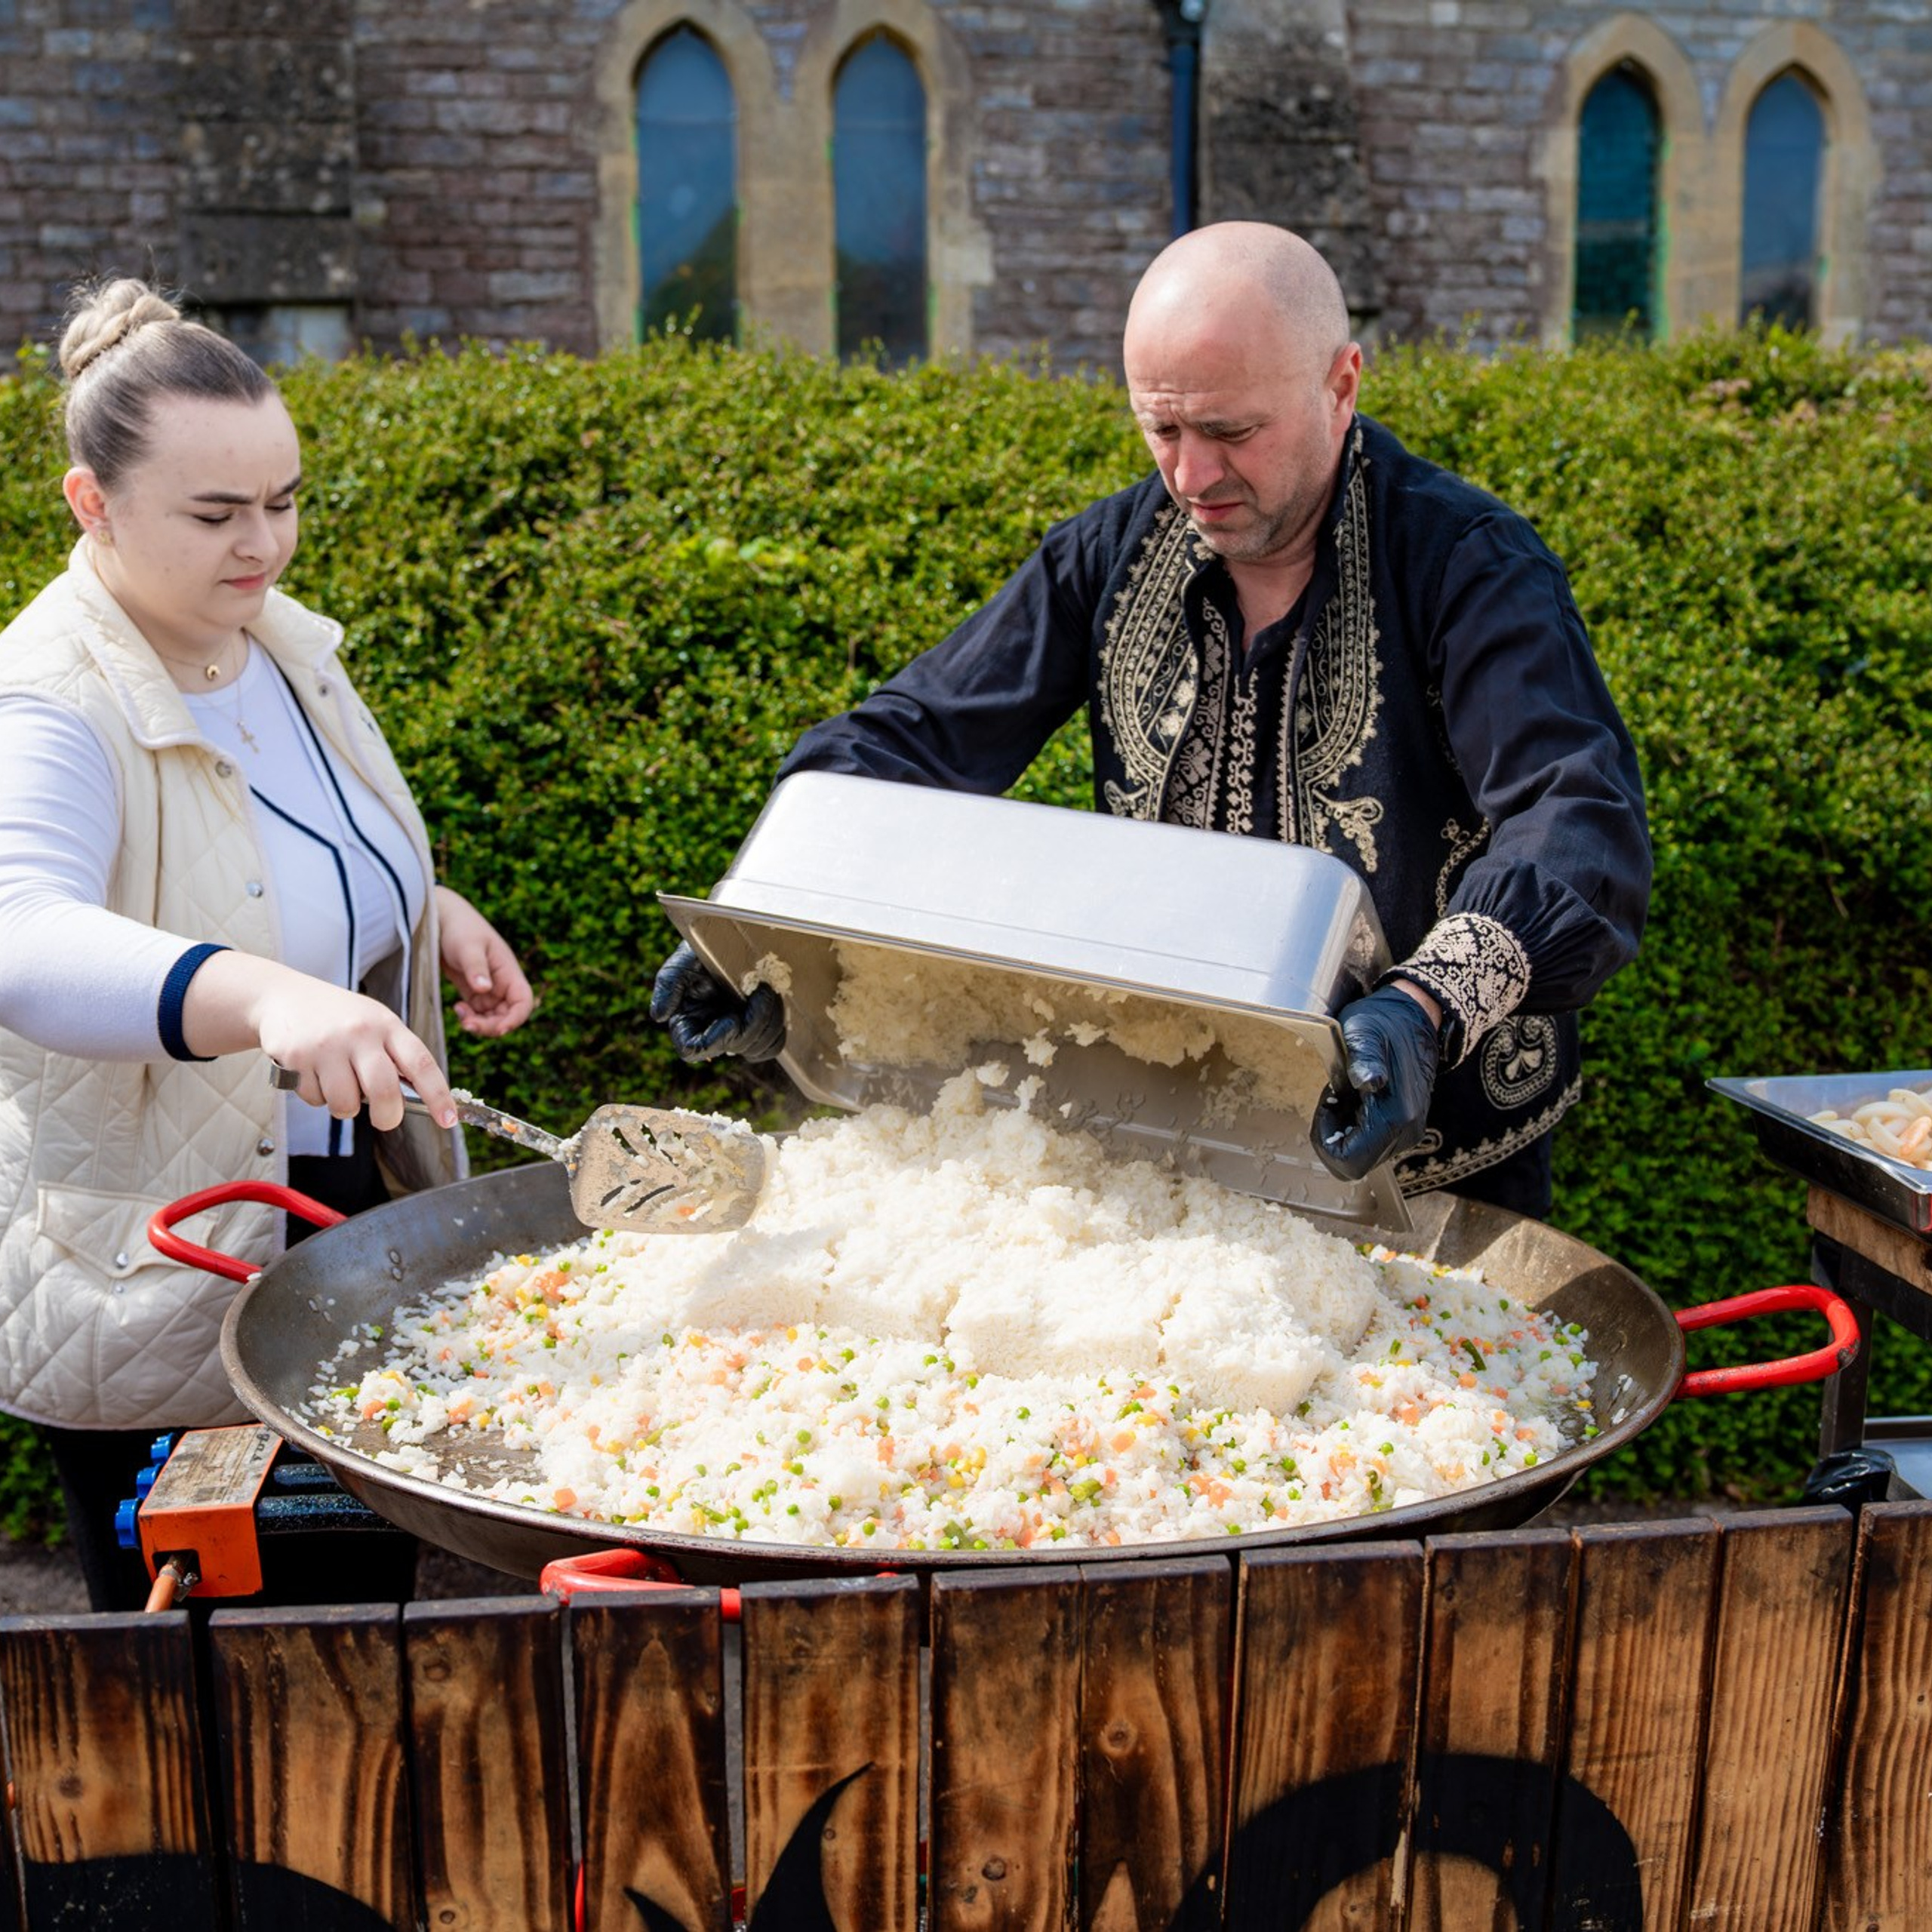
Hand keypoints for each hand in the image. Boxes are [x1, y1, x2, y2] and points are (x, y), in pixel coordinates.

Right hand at [179, 951, 459, 1128]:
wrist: (283, 996)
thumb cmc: (338, 1017)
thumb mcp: (375, 1023)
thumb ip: (394, 1055)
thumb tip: (416, 1099)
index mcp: (387, 1025)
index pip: (421, 1063)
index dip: (438, 1095)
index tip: (448, 1119)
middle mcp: (359, 1033)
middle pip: (384, 1091)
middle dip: (388, 1116)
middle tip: (385, 1119)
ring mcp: (327, 1045)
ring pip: (345, 1103)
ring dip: (344, 1106)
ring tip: (338, 1084)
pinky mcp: (297, 1058)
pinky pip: (315, 1098)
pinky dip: (316, 1096)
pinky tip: (313, 1073)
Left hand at [436, 887, 534, 1037]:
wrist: (439, 919)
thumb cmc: (459, 928)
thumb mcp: (468, 947)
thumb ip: (476, 968)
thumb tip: (484, 990)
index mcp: (508, 971)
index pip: (523, 1002)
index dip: (516, 1019)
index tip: (500, 1029)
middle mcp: (502, 983)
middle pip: (508, 1015)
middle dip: (491, 1026)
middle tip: (467, 1025)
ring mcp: (488, 988)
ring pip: (492, 1017)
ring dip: (479, 1023)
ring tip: (459, 1013)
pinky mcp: (473, 991)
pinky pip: (478, 1013)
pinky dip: (470, 1017)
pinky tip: (457, 1008)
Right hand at [649, 942, 785, 1063]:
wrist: (732, 938)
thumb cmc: (702, 950)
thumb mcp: (682, 963)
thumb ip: (668, 987)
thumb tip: (659, 1016)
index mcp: (689, 1023)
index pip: (693, 1050)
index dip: (716, 1041)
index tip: (731, 1017)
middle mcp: (712, 1032)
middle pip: (736, 1049)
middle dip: (754, 1021)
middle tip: (761, 991)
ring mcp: (737, 1032)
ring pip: (758, 1049)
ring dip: (769, 1020)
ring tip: (767, 990)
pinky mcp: (759, 1028)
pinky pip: (774, 1043)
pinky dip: (778, 1023)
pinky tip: (773, 998)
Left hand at [1312, 983, 1441, 1181]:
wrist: (1414, 1018)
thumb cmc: (1383, 1023)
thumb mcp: (1363, 1034)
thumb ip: (1364, 1060)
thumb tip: (1368, 1081)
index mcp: (1395, 1117)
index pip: (1349, 1162)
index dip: (1326, 1141)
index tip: (1329, 1103)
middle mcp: (1406, 1133)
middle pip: (1353, 1163)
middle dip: (1333, 1135)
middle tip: (1336, 1096)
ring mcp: (1408, 1133)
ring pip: (1360, 1156)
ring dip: (1343, 1130)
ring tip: (1346, 1093)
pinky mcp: (1405, 1128)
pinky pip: (1370, 1144)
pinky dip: (1354, 1127)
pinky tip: (1356, 1099)